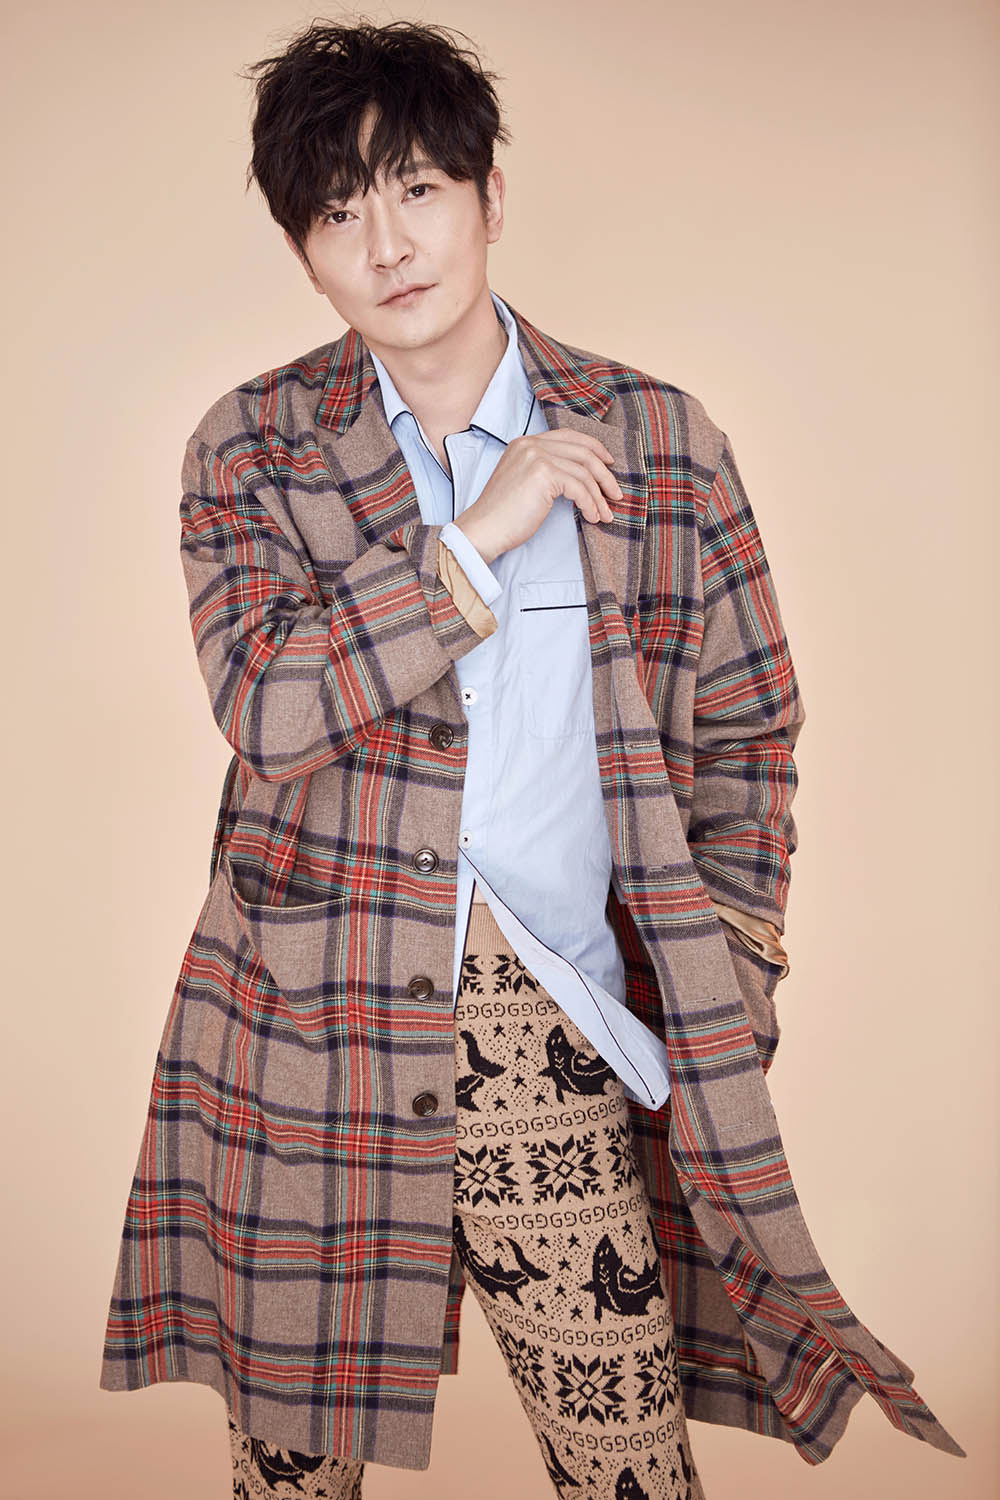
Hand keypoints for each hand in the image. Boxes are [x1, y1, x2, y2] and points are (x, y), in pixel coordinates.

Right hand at [452, 430, 621, 563]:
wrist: (484, 530)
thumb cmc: (504, 515)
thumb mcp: (526, 483)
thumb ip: (547, 471)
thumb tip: (584, 478)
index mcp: (525, 443)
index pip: (569, 436)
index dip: (594, 448)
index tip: (609, 464)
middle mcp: (531, 444)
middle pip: (582, 451)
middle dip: (604, 475)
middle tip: (616, 495)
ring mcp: (536, 456)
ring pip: (584, 472)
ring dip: (599, 496)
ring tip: (605, 514)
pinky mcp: (543, 473)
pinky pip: (579, 488)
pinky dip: (590, 504)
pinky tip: (591, 517)